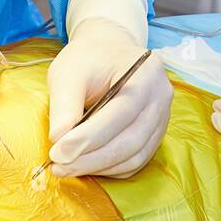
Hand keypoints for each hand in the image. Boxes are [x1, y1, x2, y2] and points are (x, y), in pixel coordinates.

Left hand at [46, 18, 171, 177]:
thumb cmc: (88, 59)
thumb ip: (64, 104)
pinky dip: (110, 169)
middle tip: (60, 166)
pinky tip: (86, 165)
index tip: (58, 152)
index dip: (88, 138)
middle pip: (130, 140)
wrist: (109, 51)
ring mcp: (163, 117)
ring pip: (135, 156)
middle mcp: (161, 96)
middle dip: (92, 159)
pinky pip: (136, 161)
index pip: (120, 114)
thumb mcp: (69, 71)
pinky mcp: (155, 134)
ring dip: (99, 167)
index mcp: (145, 73)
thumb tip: (58, 139)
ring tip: (68, 167)